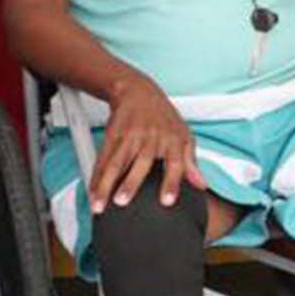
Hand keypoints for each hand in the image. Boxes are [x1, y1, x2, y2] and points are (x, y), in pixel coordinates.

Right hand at [91, 70, 203, 210]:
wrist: (138, 91)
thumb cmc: (163, 117)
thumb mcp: (183, 134)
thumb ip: (191, 162)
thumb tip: (201, 184)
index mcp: (172, 140)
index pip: (175, 163)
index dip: (172, 183)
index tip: (167, 202)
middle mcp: (151, 138)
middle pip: (140, 163)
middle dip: (130, 183)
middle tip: (122, 202)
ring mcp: (130, 136)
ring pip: (116, 163)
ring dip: (105, 184)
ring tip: (99, 204)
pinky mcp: (112, 135)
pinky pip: (103, 158)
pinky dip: (96, 177)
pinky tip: (92, 192)